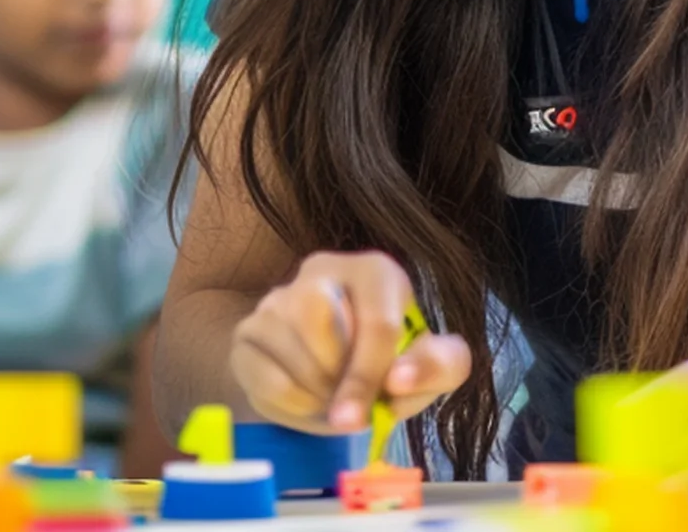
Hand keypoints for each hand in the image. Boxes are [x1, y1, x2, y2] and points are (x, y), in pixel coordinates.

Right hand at [228, 252, 468, 433]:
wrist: (343, 376)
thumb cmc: (394, 362)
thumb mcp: (435, 364)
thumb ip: (440, 365)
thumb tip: (399, 380)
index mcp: (375, 271)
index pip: (374, 320)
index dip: (369, 374)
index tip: (363, 418)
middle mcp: (321, 270)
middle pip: (317, 318)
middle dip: (338, 377)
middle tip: (354, 404)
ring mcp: (277, 298)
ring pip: (286, 346)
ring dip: (315, 392)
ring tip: (336, 401)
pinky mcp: (247, 332)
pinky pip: (262, 374)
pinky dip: (289, 403)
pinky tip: (310, 403)